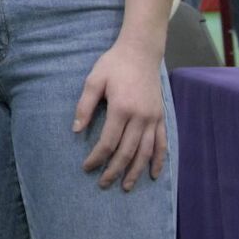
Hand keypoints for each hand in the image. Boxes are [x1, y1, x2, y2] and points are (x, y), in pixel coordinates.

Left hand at [74, 39, 167, 190]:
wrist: (141, 51)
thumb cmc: (114, 64)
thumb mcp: (94, 80)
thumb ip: (85, 105)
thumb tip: (76, 130)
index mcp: (121, 108)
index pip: (108, 142)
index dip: (97, 158)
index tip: (87, 168)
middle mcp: (140, 117)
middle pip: (128, 152)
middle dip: (115, 170)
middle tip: (103, 184)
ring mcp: (153, 118)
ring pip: (146, 152)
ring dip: (136, 171)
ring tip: (127, 187)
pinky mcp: (161, 117)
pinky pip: (162, 143)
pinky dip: (159, 160)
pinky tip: (154, 173)